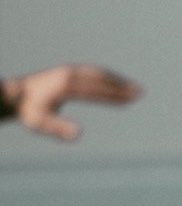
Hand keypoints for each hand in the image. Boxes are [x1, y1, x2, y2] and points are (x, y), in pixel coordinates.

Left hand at [1, 64, 140, 139]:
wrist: (17, 95)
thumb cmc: (29, 111)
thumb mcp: (41, 123)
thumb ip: (59, 128)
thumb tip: (79, 134)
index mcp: (66, 86)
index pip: (96, 90)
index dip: (115, 94)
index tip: (130, 99)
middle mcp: (70, 74)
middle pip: (101, 78)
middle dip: (122, 85)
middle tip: (140, 92)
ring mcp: (69, 71)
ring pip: (98, 73)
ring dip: (117, 80)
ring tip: (133, 88)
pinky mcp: (69, 72)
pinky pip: (92, 73)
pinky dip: (107, 78)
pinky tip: (115, 84)